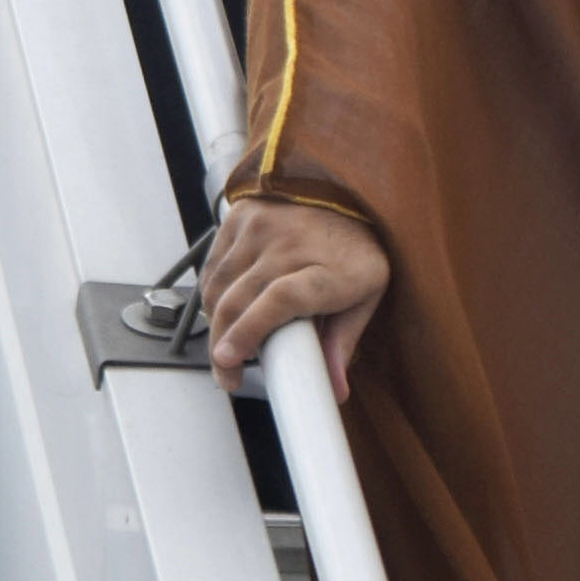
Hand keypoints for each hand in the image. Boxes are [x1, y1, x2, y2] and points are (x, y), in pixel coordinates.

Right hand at [204, 196, 390, 400]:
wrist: (348, 189)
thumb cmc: (358, 246)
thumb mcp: (366, 295)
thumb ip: (344, 342)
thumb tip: (336, 390)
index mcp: (329, 269)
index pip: (280, 301)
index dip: (249, 332)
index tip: (229, 360)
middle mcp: (291, 244)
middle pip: (239, 301)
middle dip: (222, 348)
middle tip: (228, 374)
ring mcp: (262, 227)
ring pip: (218, 287)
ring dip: (215, 324)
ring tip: (227, 345)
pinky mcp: (241, 216)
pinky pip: (213, 266)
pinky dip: (213, 293)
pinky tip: (226, 308)